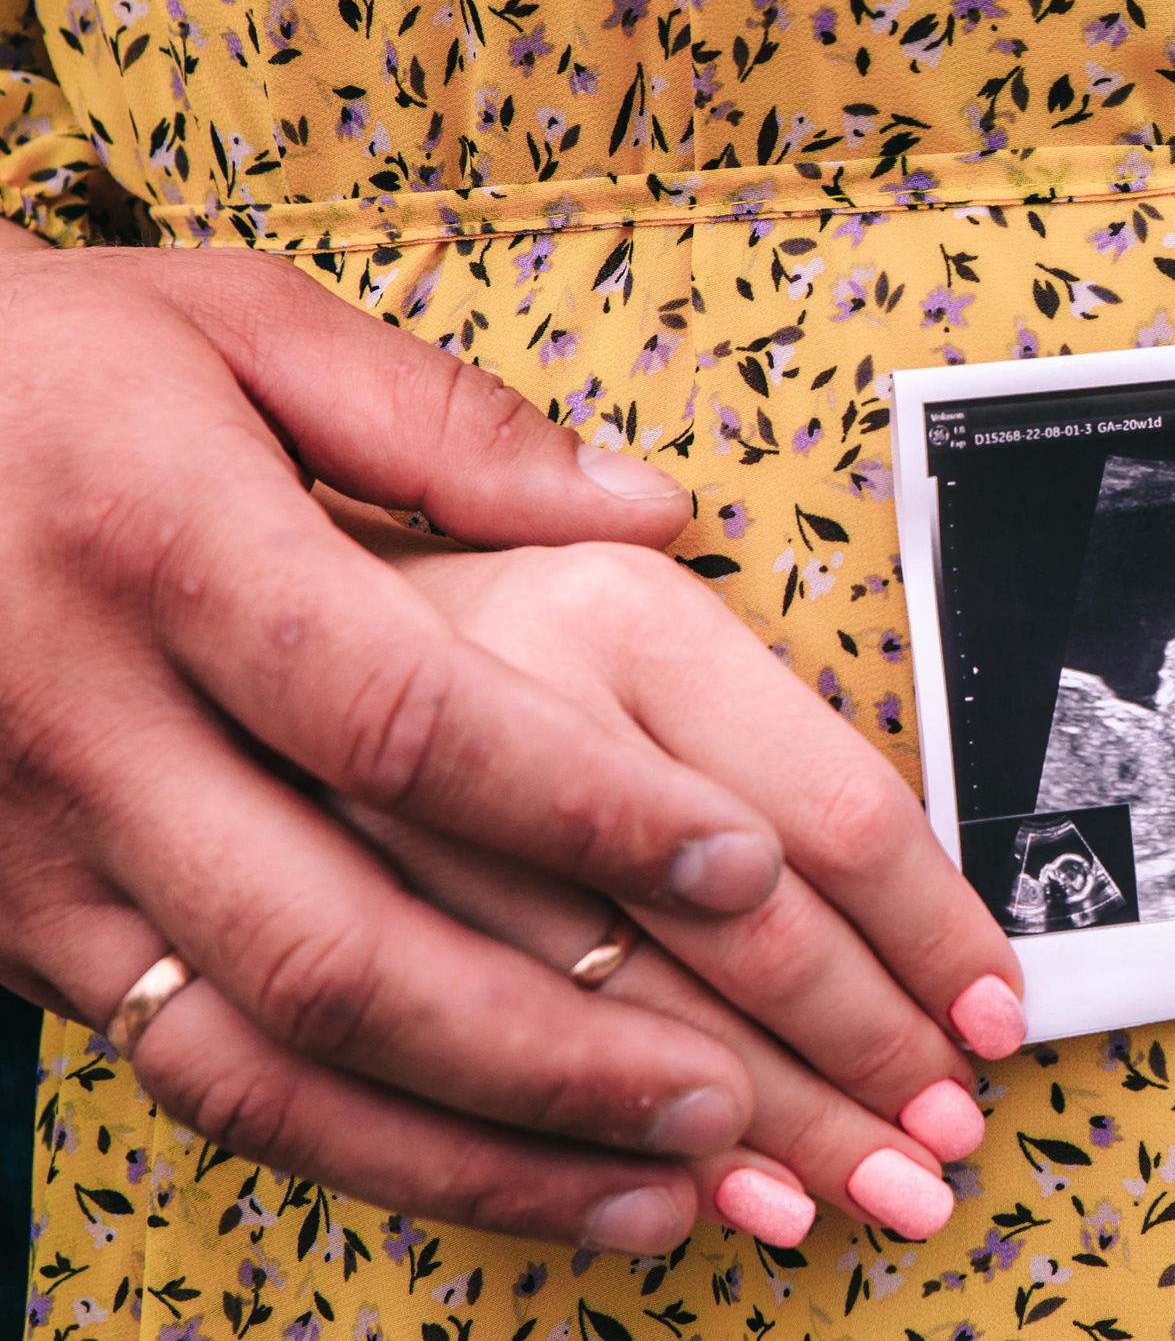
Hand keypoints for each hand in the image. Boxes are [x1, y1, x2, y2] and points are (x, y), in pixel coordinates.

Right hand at [0, 245, 1017, 1249]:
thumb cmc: (27, 373)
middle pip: (352, 942)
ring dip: (493, 1145)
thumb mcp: (224, 325)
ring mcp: (49, 860)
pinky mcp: (27, 935)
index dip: (584, 811)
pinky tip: (525, 1187)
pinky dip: (377, 1157)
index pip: (409, 719)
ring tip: (686, 1186)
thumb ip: (443, 419)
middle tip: (764, 1097)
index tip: (754, 868)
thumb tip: (652, 504)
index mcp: (176, 556)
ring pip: (279, 1059)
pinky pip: (207, 1085)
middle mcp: (100, 732)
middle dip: (571, 1044)